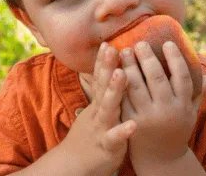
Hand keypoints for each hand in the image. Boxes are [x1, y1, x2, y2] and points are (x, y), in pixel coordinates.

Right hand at [62, 43, 136, 175]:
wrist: (72, 166)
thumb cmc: (90, 135)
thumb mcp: (95, 111)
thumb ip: (103, 93)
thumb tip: (110, 72)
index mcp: (98, 104)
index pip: (100, 78)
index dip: (103, 61)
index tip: (108, 42)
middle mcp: (98, 112)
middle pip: (102, 86)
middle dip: (107, 67)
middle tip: (113, 48)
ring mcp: (100, 127)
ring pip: (107, 108)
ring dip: (113, 90)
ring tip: (121, 73)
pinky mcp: (106, 146)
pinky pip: (114, 138)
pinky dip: (123, 131)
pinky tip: (133, 124)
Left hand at [120, 41, 205, 169]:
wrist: (160, 159)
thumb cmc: (176, 129)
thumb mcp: (190, 113)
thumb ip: (198, 93)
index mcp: (183, 105)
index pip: (182, 77)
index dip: (175, 58)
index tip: (167, 43)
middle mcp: (166, 110)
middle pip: (156, 78)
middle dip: (147, 58)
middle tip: (139, 43)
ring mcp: (148, 117)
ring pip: (136, 86)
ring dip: (129, 66)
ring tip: (124, 51)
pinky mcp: (131, 122)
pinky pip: (124, 99)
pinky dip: (119, 83)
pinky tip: (114, 70)